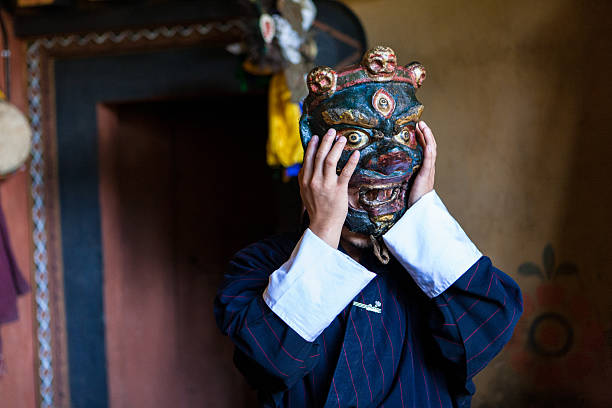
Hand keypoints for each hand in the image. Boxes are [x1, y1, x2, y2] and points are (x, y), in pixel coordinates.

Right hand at [298, 128, 359, 247]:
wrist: (323, 224)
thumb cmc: (316, 208)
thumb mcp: (305, 192)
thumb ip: (307, 177)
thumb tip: (308, 163)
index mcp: (305, 180)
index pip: (308, 159)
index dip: (312, 146)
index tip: (317, 137)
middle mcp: (314, 180)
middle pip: (319, 156)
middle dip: (326, 141)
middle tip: (332, 131)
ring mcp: (326, 185)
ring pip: (330, 160)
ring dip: (337, 147)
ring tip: (343, 138)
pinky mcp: (338, 190)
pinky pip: (345, 172)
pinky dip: (351, 162)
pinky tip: (356, 154)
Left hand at [408, 121, 436, 206]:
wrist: (419, 212)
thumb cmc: (410, 201)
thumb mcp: (404, 184)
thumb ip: (400, 177)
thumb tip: (386, 171)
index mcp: (423, 170)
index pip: (425, 151)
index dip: (422, 139)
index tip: (417, 129)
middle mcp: (428, 169)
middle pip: (430, 147)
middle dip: (425, 134)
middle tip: (420, 123)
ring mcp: (428, 171)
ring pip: (431, 149)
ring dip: (428, 136)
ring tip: (422, 125)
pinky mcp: (426, 174)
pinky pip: (429, 158)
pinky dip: (429, 147)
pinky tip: (426, 139)